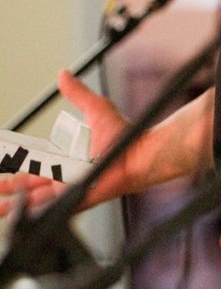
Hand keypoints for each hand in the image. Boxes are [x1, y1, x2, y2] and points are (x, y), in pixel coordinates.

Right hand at [0, 70, 130, 215]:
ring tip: (0, 209)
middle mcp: (65, 175)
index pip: (35, 163)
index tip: (3, 164)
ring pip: (36, 200)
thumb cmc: (122, 134)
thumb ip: (77, 93)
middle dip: (10, 188)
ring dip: (16, 205)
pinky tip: (20, 214)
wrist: (138, 153)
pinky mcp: (75, 198)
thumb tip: (63, 74)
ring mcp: (69, 188)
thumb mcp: (94, 108)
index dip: (17, 165)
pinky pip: (51, 207)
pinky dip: (34, 211)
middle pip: (30, 184)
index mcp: (66, 158)